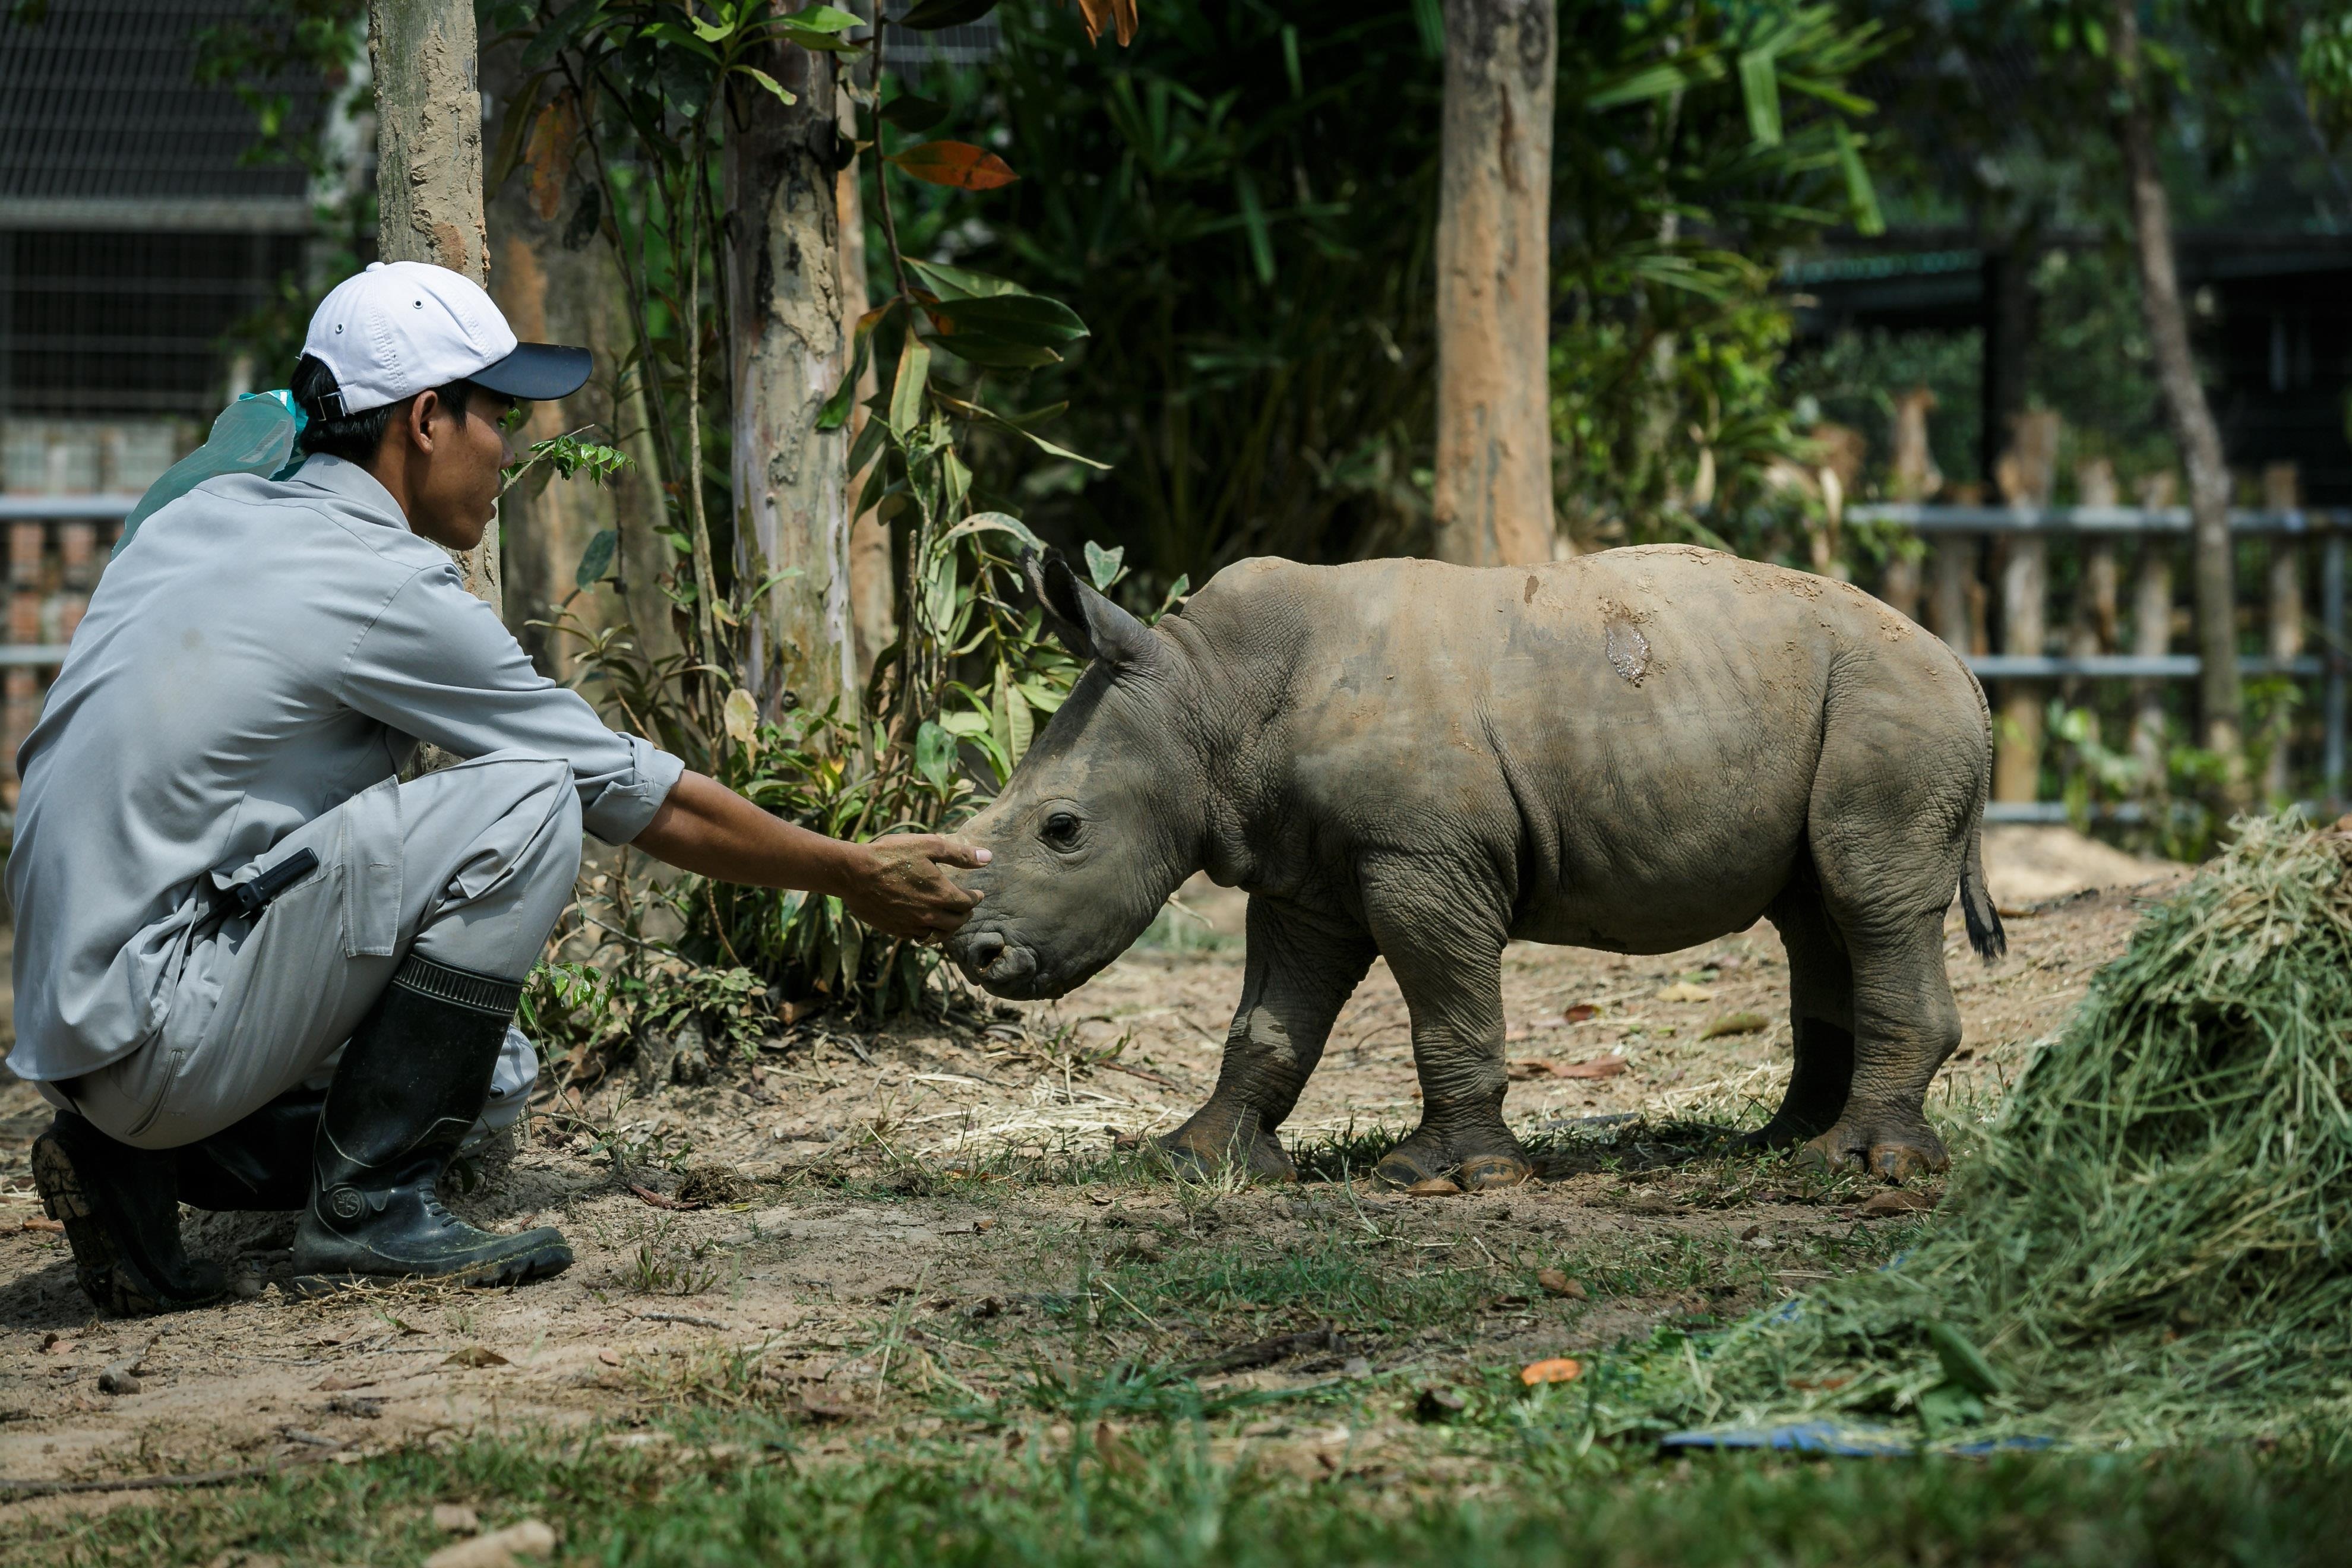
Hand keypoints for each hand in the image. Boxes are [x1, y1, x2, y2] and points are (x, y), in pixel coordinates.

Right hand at [839, 834, 989, 940]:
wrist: (854, 873)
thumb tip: (988, 857)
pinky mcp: (896, 930)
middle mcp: (930, 914)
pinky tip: (925, 924)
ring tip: (949, 919)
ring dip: (948, 927)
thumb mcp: (928, 846)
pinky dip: (927, 932)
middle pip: (957, 922)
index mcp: (942, 894)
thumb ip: (960, 854)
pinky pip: (919, 937)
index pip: (968, 903)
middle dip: (965, 914)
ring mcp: (912, 925)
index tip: (976, 893)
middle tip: (966, 907)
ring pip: (940, 934)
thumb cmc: (891, 855)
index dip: (975, 897)